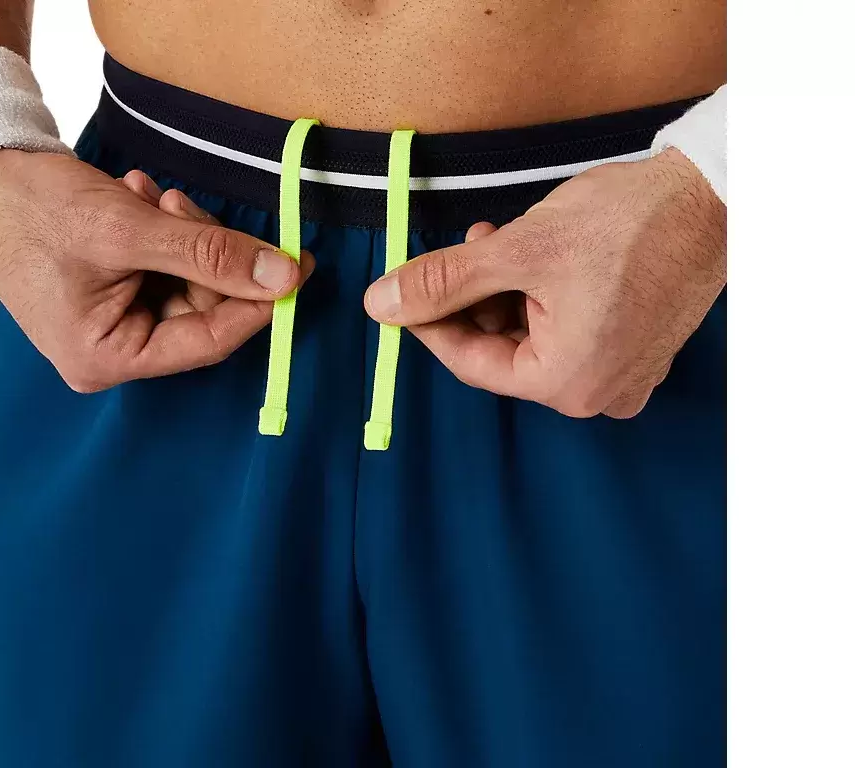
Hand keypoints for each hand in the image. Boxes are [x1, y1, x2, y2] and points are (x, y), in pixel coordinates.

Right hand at [0, 151, 312, 392]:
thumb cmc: (35, 209)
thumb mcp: (130, 230)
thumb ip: (210, 254)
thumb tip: (282, 276)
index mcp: (107, 358)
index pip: (208, 341)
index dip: (258, 303)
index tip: (299, 268)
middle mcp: (112, 352)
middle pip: (200, 309)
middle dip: (206, 253)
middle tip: (182, 204)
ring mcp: (111, 324)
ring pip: (186, 283)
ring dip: (182, 234)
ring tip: (146, 196)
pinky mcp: (113, 294)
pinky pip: (163, 269)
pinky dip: (163, 231)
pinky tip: (136, 199)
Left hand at [364, 148, 725, 417]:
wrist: (713, 195)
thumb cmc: (627, 223)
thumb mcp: (516, 251)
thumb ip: (443, 283)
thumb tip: (380, 305)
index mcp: (567, 383)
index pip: (472, 363)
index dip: (430, 323)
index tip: (402, 295)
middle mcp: (598, 393)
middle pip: (504, 351)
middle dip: (475, 299)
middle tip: (466, 248)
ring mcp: (624, 374)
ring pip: (535, 338)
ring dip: (507, 292)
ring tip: (502, 240)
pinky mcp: (639, 349)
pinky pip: (571, 333)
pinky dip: (543, 299)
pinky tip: (538, 257)